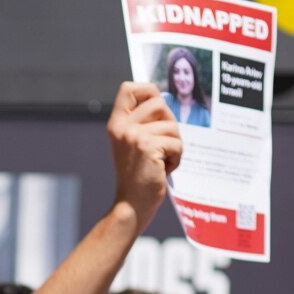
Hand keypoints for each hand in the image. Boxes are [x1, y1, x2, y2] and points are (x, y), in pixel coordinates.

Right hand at [108, 81, 183, 231]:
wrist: (131, 205)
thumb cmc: (138, 176)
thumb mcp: (134, 144)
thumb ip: (143, 122)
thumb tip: (165, 100)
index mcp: (116, 123)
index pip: (129, 87)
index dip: (148, 92)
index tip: (155, 111)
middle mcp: (122, 126)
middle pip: (159, 103)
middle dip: (169, 123)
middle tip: (163, 145)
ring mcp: (133, 136)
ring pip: (172, 125)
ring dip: (175, 145)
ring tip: (161, 161)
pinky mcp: (147, 147)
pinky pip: (177, 143)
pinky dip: (176, 159)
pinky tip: (164, 170)